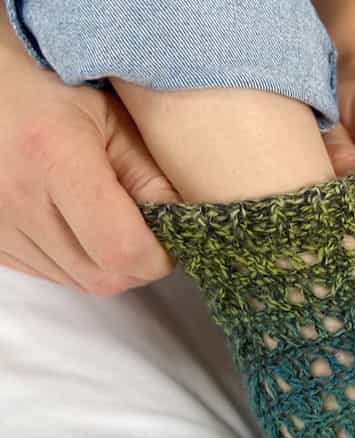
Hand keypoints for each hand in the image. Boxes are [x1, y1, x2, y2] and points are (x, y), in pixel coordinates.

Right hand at [0, 29, 177, 294]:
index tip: (168, 233)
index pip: (123, 251)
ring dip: (106, 263)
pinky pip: (52, 275)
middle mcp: (16, 198)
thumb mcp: (111, 117)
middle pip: (104, 278)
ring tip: (102, 215)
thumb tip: (187, 227)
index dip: (157, 255)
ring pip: (80, 283)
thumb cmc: (52, 86)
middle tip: (142, 226)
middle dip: (137, 263)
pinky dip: (76, 260)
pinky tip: (72, 220)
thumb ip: (152, 176)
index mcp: (52, 157)